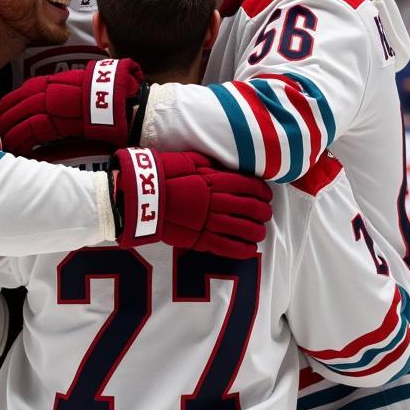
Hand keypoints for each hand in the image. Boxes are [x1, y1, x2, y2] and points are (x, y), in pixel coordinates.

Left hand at [0, 59, 145, 156]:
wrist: (110, 96)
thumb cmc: (95, 91)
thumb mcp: (71, 84)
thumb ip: (57, 91)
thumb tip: (49, 101)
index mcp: (45, 82)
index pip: (17, 95)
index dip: (8, 108)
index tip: (4, 118)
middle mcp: (40, 92)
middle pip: (12, 108)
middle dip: (4, 122)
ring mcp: (44, 106)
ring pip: (17, 121)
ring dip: (9, 134)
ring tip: (4, 144)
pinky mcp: (52, 123)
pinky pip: (29, 133)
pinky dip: (20, 142)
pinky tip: (16, 148)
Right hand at [109, 148, 272, 258]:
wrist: (143, 195)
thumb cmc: (165, 173)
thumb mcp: (192, 160)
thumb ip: (213, 165)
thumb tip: (229, 167)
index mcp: (216, 180)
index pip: (250, 186)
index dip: (263, 192)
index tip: (266, 195)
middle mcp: (217, 201)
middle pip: (251, 208)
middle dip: (263, 212)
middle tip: (266, 214)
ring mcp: (209, 222)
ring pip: (243, 229)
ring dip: (257, 231)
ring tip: (260, 232)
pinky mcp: (199, 239)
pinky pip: (227, 246)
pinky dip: (242, 249)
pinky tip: (250, 249)